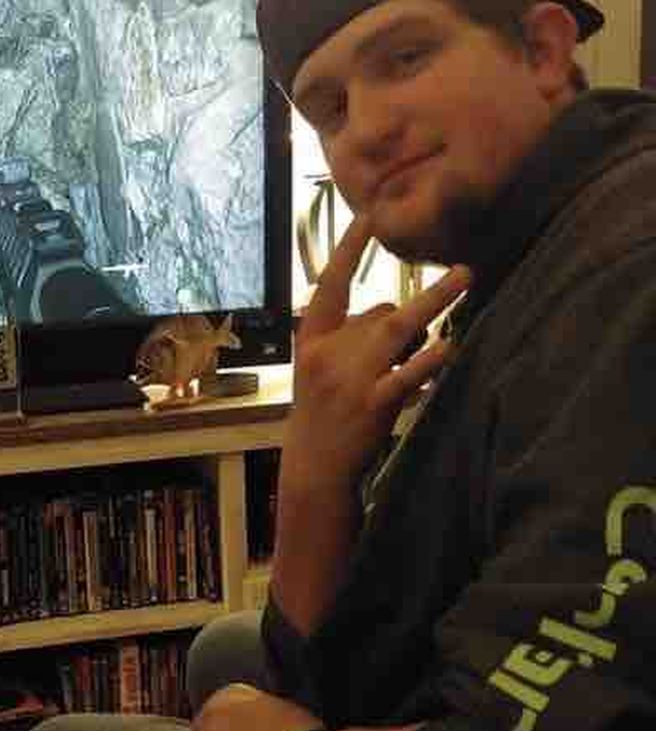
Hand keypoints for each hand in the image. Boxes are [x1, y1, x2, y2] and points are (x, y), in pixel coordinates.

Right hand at [281, 216, 470, 493]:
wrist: (314, 465)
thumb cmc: (323, 411)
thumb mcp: (323, 369)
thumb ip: (353, 337)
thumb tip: (392, 312)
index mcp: (311, 339)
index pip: (331, 284)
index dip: (350, 250)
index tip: (369, 216)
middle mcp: (327, 353)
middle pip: (379, 312)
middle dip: (412, 317)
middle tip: (467, 275)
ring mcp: (350, 378)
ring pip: (397, 327)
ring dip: (435, 300)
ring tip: (466, 277)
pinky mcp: (372, 404)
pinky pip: (406, 373)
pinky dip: (429, 359)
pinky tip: (449, 346)